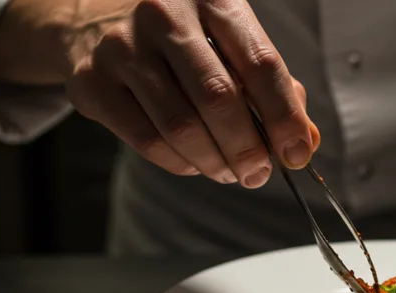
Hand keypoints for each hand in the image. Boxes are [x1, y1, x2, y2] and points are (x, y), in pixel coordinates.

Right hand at [64, 0, 319, 186]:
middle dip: (247, 149)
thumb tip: (304, 141)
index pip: (260, 63)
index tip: (297, 154)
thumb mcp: (232, 43)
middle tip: (259, 174)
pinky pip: (147, 140)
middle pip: (218, 99)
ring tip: (229, 172)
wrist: (96, 17)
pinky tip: (194, 162)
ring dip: (215, 162)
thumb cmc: (184, 38)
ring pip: (181, 127)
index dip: (284, 117)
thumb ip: (274, 88)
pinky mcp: (91, 81)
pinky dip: (180, 163)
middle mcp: (164, 14)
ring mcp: (122, 46)